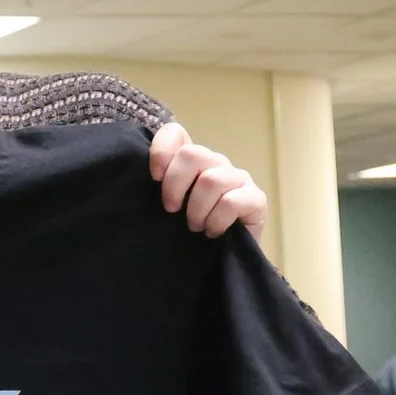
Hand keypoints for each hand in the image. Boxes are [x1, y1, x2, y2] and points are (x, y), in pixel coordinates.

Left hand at [150, 122, 265, 239]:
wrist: (217, 261)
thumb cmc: (184, 233)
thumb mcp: (163, 208)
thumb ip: (155, 187)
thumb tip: (139, 175)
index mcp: (191, 161)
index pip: (175, 133)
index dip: (161, 150)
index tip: (153, 179)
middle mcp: (215, 164)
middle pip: (193, 154)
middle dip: (175, 186)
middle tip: (171, 210)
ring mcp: (238, 179)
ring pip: (212, 180)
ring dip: (197, 210)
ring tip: (195, 227)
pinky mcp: (256, 199)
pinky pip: (232, 201)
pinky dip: (216, 221)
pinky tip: (213, 232)